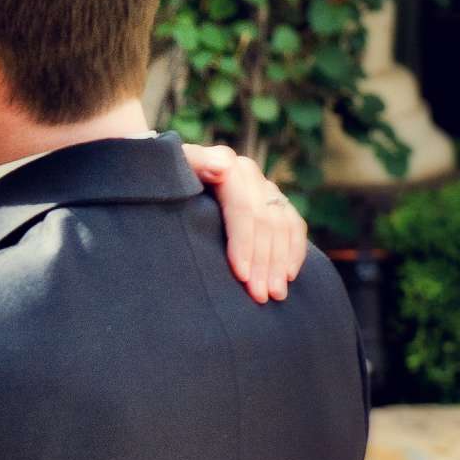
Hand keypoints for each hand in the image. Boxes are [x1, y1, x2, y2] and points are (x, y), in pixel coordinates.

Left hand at [182, 142, 307, 303]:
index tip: (240, 274)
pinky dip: (294, 252)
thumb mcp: (171, 169)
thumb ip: (195, 164)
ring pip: (282, 227)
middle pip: (265, 222)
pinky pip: (294, 226)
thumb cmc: (165, 179)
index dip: (244, 243)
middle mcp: (249, 175)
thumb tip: (221, 168)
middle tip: (260, 296)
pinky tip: (289, 276)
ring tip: (275, 294)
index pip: (243, 209)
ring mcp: (263, 188)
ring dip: (281, 263)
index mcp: (226, 164)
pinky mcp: (274, 202)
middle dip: (264, 262)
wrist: (171, 174)